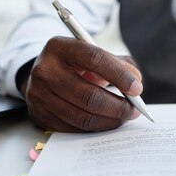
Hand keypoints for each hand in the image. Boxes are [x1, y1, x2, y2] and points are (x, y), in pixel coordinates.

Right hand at [21, 36, 142, 131]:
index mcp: (60, 47)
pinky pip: (73, 128)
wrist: (43, 74)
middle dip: (118, 106)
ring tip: (124, 117)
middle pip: (88, 95)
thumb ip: (118, 63)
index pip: (94, 59)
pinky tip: (107, 122)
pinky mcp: (39, 115)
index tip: (137, 88)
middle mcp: (45, 71)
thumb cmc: (75, 63)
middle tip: (135, 110)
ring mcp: (39, 95)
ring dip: (110, 120)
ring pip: (82, 116)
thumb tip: (136, 82)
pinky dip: (95, 127)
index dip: (119, 75)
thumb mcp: (94, 54)